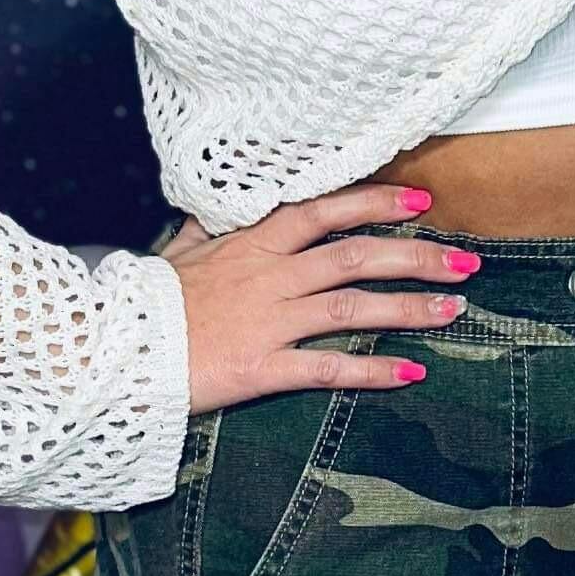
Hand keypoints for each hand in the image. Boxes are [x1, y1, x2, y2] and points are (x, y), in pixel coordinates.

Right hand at [168, 189, 478, 414]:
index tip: (420, 202)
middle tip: (465, 259)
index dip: (375, 203)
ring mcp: (266, 320)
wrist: (110, 348)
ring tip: (455, 310)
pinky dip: (370, 371)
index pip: (324, 210)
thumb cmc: (145, 302)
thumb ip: (208, 228)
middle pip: (354, 255)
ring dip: (409, 308)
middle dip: (415, 255)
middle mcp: (268, 275)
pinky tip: (409, 374)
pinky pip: (325, 367)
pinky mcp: (259, 366)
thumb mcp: (178, 253)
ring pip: (351, 306)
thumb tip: (218, 204)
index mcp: (251, 243)